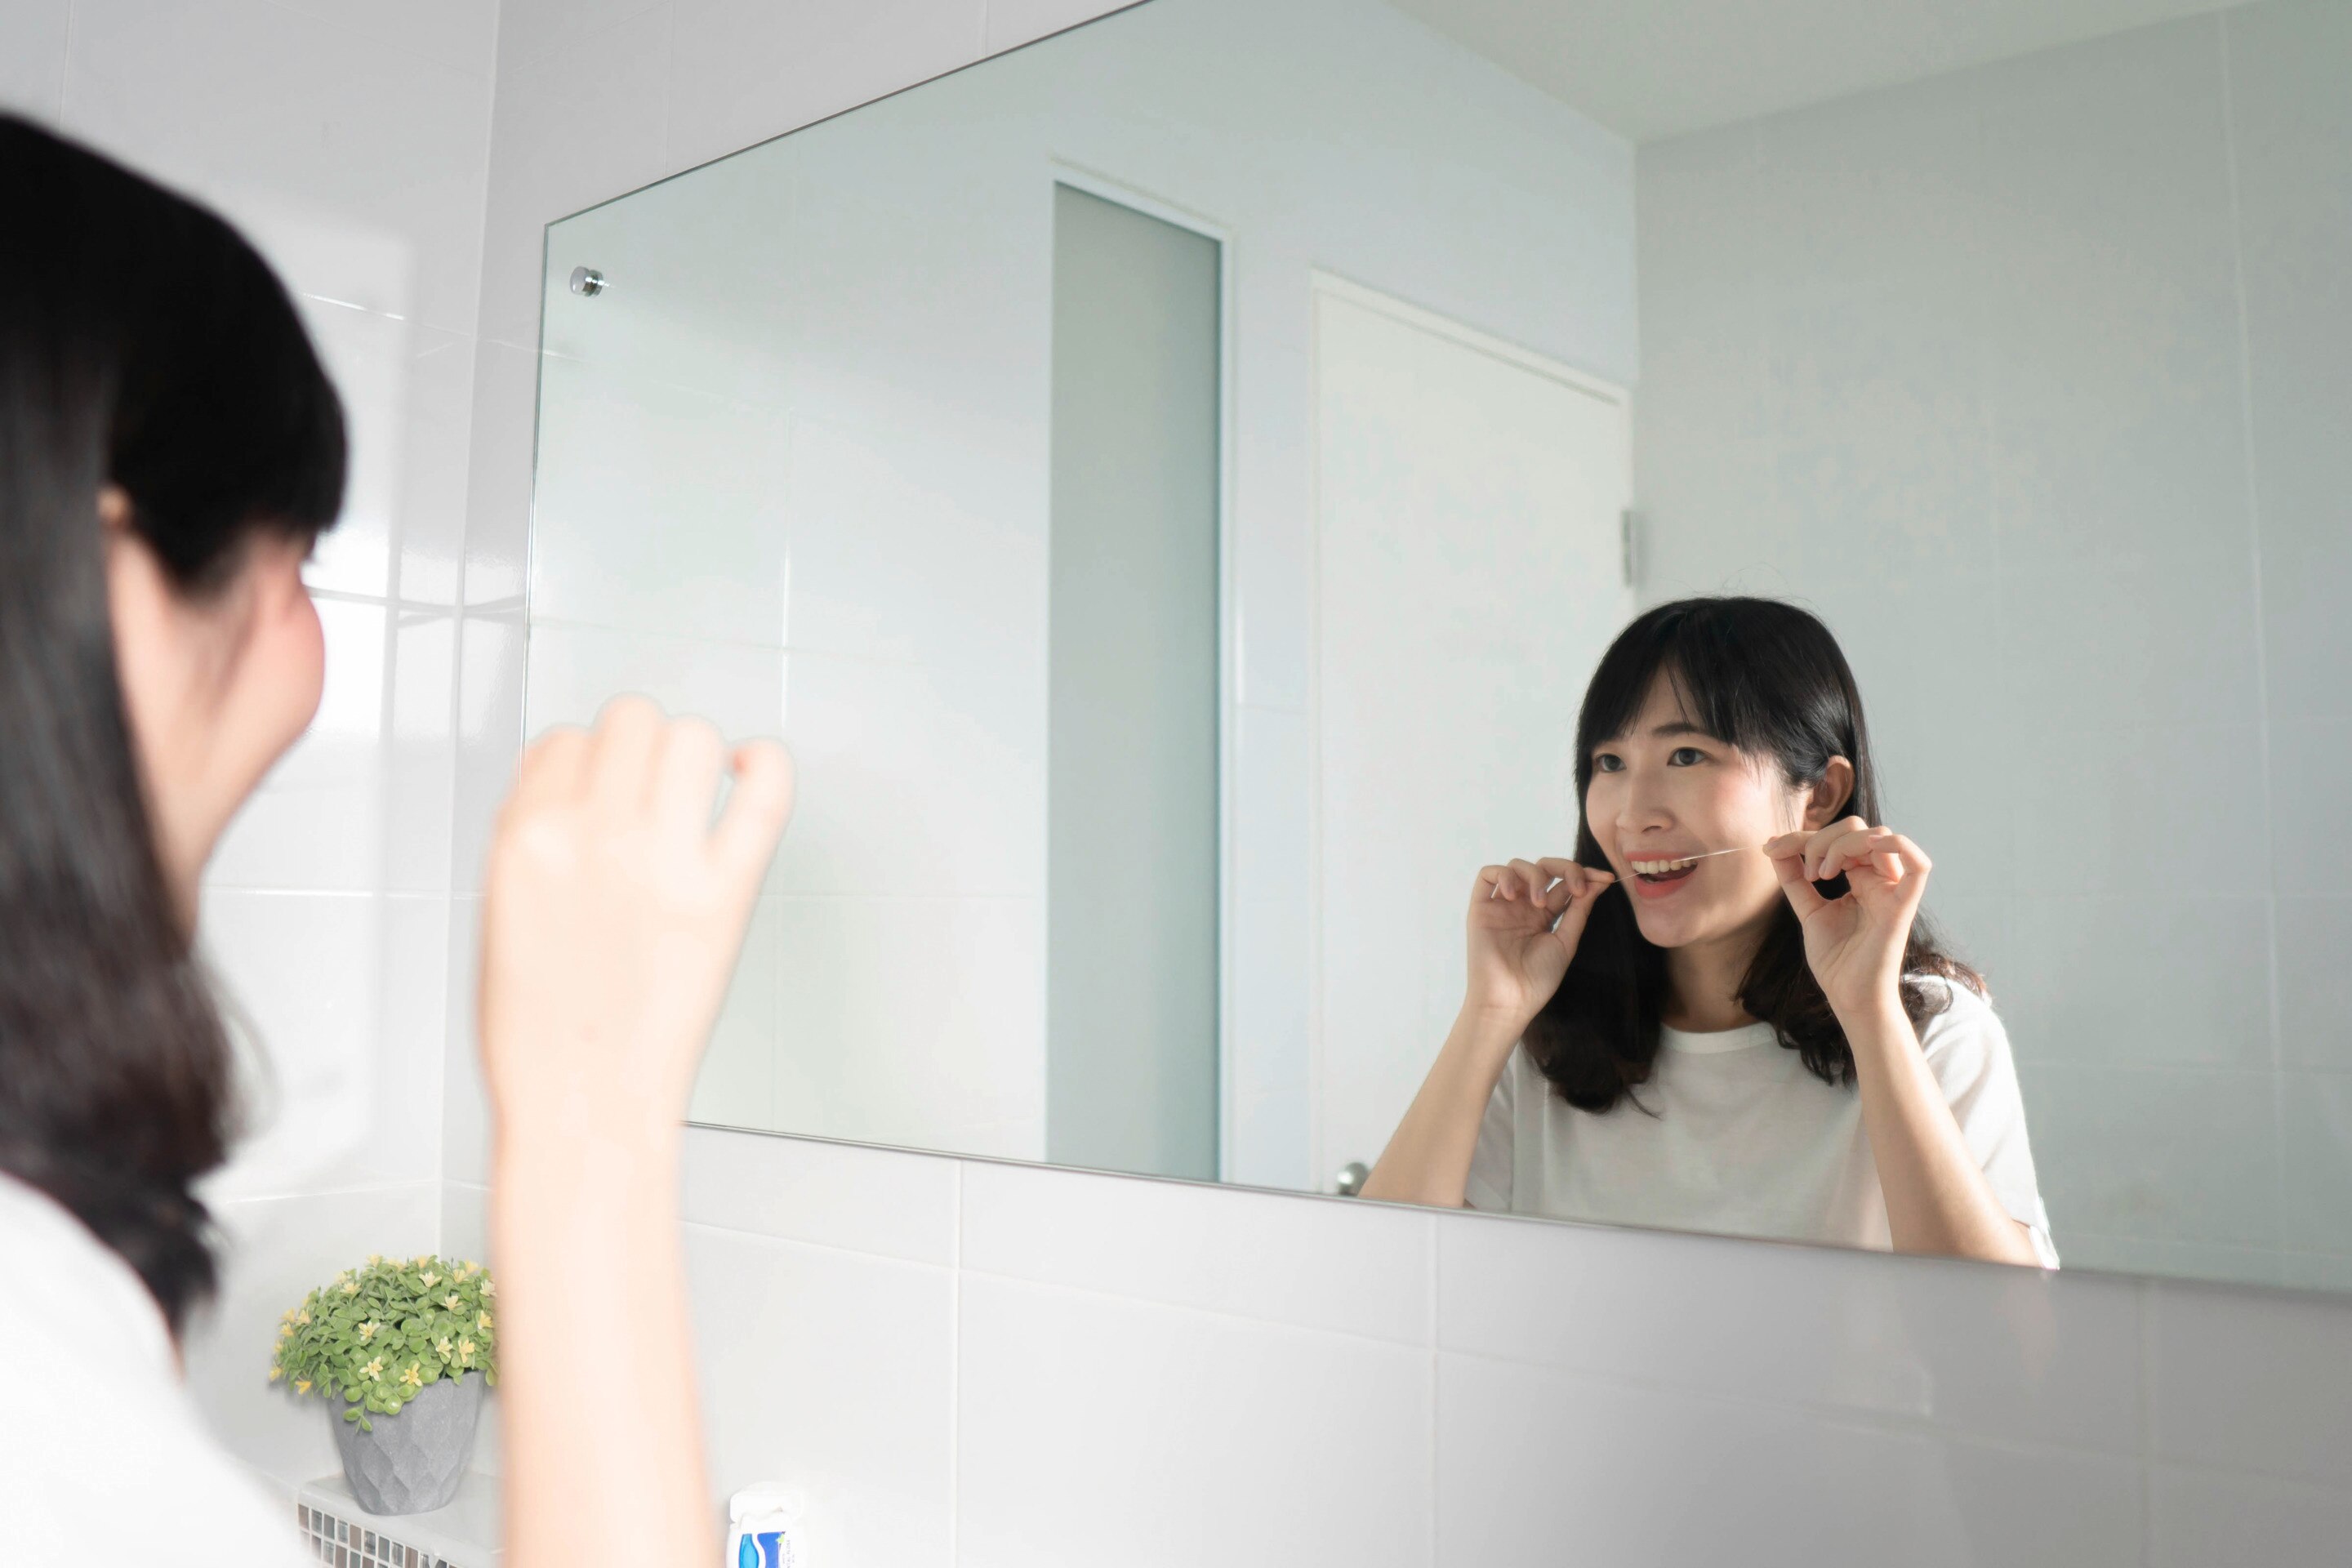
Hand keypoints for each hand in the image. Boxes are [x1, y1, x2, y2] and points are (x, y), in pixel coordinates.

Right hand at [479, 697, 794, 1146]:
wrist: (580, 1105)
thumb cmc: (538, 1031)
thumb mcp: (499, 915)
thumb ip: (531, 842)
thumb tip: (568, 788)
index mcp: (525, 839)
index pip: (562, 740)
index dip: (584, 764)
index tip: (598, 791)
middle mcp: (594, 835)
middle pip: (631, 720)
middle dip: (639, 749)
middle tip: (648, 791)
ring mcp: (664, 861)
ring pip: (692, 737)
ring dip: (694, 756)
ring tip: (693, 794)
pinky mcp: (725, 894)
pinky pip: (765, 792)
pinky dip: (766, 768)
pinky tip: (752, 774)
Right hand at [1462, 857, 1616, 1030]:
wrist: (1510, 1000)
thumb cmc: (1537, 979)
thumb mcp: (1566, 942)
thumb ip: (1579, 911)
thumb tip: (1599, 882)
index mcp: (1545, 915)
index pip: (1565, 883)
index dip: (1585, 875)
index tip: (1606, 879)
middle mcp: (1524, 906)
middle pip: (1545, 868)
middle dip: (1566, 868)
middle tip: (1577, 887)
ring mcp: (1503, 905)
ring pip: (1517, 866)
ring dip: (1535, 875)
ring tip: (1539, 904)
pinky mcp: (1481, 908)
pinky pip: (1487, 875)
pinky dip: (1503, 875)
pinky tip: (1514, 895)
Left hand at [1765, 818, 1927, 1019]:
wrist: (1848, 997)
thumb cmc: (1836, 960)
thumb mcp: (1808, 910)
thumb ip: (1794, 878)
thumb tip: (1775, 846)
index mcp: (1861, 879)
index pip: (1839, 838)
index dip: (1803, 837)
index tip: (1772, 849)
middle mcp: (1880, 880)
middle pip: (1858, 830)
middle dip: (1821, 840)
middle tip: (1807, 872)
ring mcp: (1893, 891)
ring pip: (1880, 837)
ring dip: (1841, 845)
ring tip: (1821, 873)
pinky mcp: (1902, 907)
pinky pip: (1919, 866)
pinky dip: (1898, 845)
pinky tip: (1869, 848)